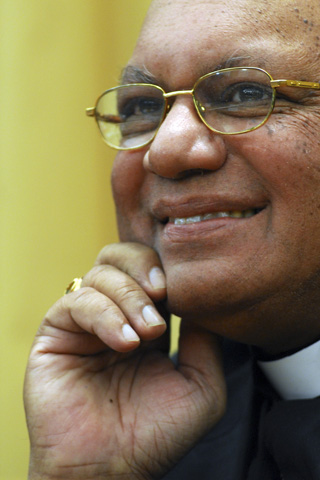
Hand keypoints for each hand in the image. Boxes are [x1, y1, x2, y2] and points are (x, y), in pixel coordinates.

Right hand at [24, 243, 225, 479]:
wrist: (110, 471)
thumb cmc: (156, 434)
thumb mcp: (201, 385)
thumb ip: (206, 341)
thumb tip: (205, 299)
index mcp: (145, 322)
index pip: (151, 271)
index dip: (167, 270)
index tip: (184, 289)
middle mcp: (113, 315)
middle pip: (121, 257)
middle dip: (144, 268)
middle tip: (162, 294)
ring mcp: (84, 322)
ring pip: (100, 273)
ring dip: (128, 297)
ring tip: (145, 336)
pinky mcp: (56, 332)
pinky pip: (77, 300)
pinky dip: (104, 314)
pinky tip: (123, 343)